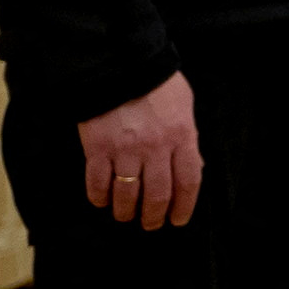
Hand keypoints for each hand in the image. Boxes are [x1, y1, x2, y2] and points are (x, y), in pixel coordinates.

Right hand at [77, 71, 203, 227]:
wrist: (120, 63)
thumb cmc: (156, 83)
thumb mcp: (184, 105)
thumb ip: (187, 137)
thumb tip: (192, 166)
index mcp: (182, 136)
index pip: (189, 181)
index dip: (184, 205)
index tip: (178, 220)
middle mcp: (155, 148)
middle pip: (157, 194)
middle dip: (154, 216)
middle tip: (151, 224)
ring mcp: (124, 150)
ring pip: (126, 194)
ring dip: (126, 211)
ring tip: (126, 217)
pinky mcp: (97, 148)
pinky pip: (97, 182)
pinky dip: (99, 196)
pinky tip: (102, 201)